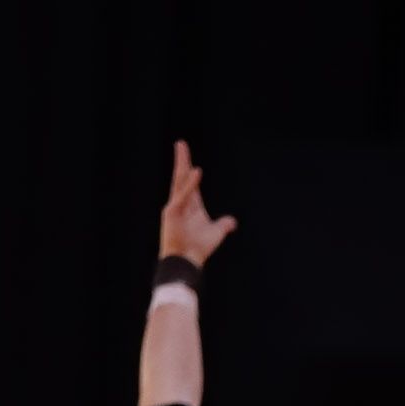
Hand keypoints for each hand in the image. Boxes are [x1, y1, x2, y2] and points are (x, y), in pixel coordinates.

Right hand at [159, 139, 237, 266]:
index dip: (190, 170)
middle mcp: (181, 203)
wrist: (186, 262)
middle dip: (182, 160)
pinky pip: (182, 195)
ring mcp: (175, 207)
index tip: (190, 157)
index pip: (191, 183)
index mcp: (191, 206)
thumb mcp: (215, 234)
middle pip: (182, 177)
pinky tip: (197, 171)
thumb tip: (232, 222)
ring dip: (182, 164)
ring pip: (180, 181)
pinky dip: (190, 184)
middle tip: (181, 144)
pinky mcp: (172, 213)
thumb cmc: (197, 249)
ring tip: (182, 148)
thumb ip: (223, 225)